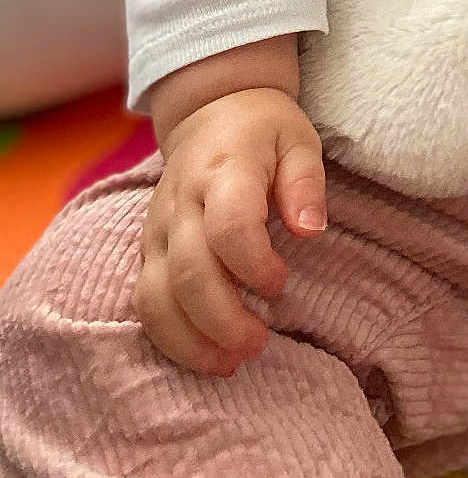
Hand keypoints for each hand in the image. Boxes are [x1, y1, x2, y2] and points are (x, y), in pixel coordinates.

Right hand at [134, 87, 327, 378]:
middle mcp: (181, 204)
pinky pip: (145, 304)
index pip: (228, 226)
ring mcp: (157, 230)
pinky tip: (203, 355)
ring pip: (155, 297)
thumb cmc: (264, 132)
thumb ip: (306, 184)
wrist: (208, 113)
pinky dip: (169, 338)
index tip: (280, 286)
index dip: (253, 265)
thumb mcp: (299, 140)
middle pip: (187, 273)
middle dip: (221, 320)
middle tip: (257, 346)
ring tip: (229, 364)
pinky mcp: (147, 251)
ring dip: (189, 340)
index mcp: (223, 172)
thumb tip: (311, 231)